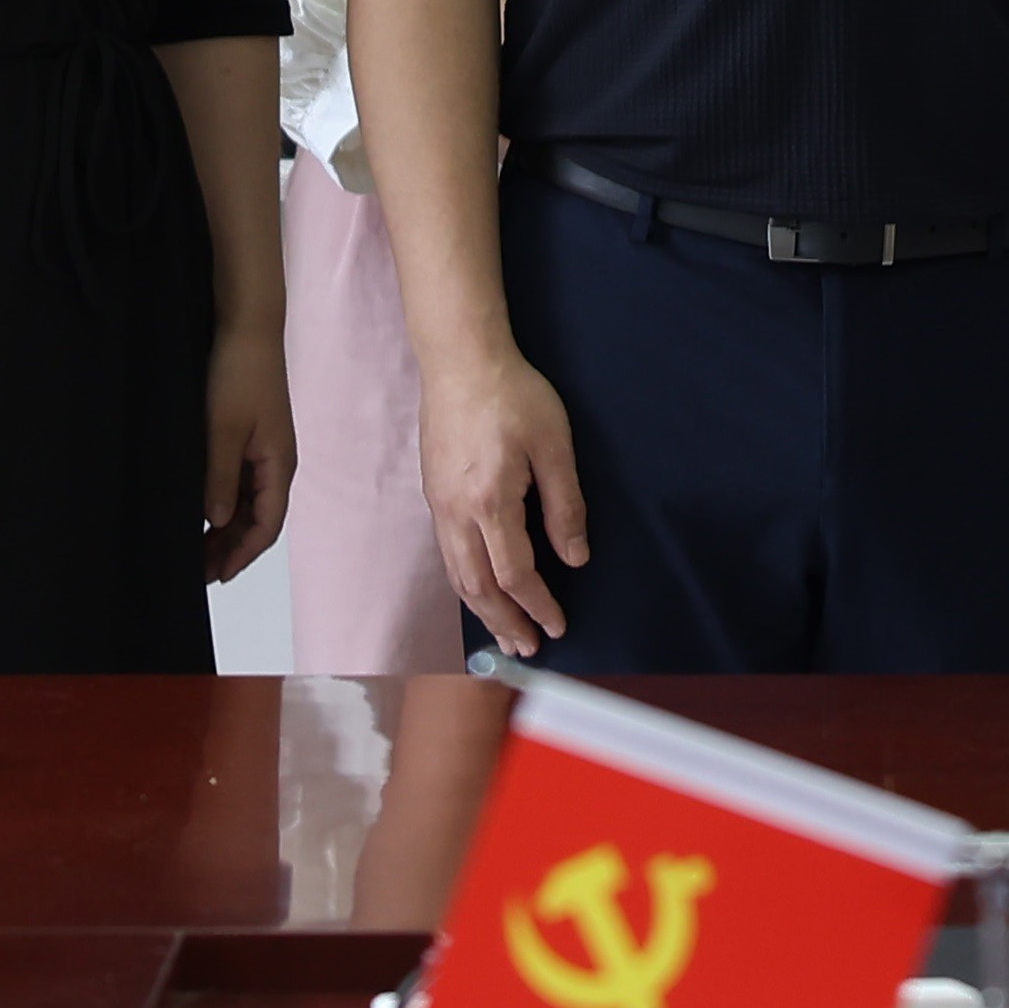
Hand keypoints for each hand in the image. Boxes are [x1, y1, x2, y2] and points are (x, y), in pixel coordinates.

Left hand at [194, 322, 299, 586]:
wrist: (247, 328)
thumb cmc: (238, 376)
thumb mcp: (223, 430)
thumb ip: (221, 479)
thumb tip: (218, 523)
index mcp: (278, 465)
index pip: (267, 526)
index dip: (243, 554)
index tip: (216, 576)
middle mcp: (276, 464)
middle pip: (258, 520)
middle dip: (231, 549)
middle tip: (197, 573)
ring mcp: (265, 452)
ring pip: (248, 505)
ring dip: (226, 530)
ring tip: (196, 551)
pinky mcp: (252, 439)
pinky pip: (240, 485)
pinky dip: (224, 505)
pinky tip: (202, 514)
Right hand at [420, 335, 594, 656]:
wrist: (460, 358)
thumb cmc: (514, 395)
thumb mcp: (554, 445)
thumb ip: (564, 506)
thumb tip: (574, 558)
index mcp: (490, 503)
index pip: (516, 574)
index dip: (538, 606)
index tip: (559, 626)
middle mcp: (457, 513)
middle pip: (478, 587)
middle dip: (505, 622)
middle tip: (527, 649)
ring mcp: (439, 504)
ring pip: (457, 575)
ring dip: (481, 609)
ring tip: (503, 632)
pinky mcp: (433, 492)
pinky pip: (447, 554)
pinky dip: (464, 582)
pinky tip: (478, 588)